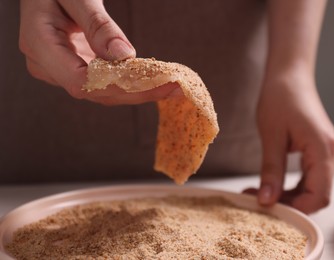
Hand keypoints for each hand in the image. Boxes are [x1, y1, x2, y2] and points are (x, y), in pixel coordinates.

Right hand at [19, 0, 180, 104]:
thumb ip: (97, 25)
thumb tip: (124, 56)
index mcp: (40, 45)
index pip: (82, 82)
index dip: (120, 88)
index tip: (156, 83)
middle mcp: (47, 65)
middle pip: (97, 92)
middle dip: (138, 92)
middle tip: (175, 87)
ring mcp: (60, 69)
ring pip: (103, 92)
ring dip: (138, 91)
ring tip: (172, 86)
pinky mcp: (74, 68)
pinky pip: (104, 82)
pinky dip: (130, 82)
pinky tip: (154, 80)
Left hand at [244, 69, 333, 213]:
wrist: (290, 76)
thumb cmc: (281, 98)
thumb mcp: (271, 136)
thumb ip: (271, 170)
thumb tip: (267, 200)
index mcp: (323, 149)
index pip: (319, 196)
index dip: (295, 209)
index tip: (269, 211)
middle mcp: (332, 154)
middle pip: (315, 195)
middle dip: (286, 203)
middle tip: (255, 200)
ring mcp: (328, 153)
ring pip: (312, 189)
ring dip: (286, 195)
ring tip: (258, 192)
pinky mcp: (320, 151)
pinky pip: (309, 178)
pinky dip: (290, 185)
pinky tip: (270, 183)